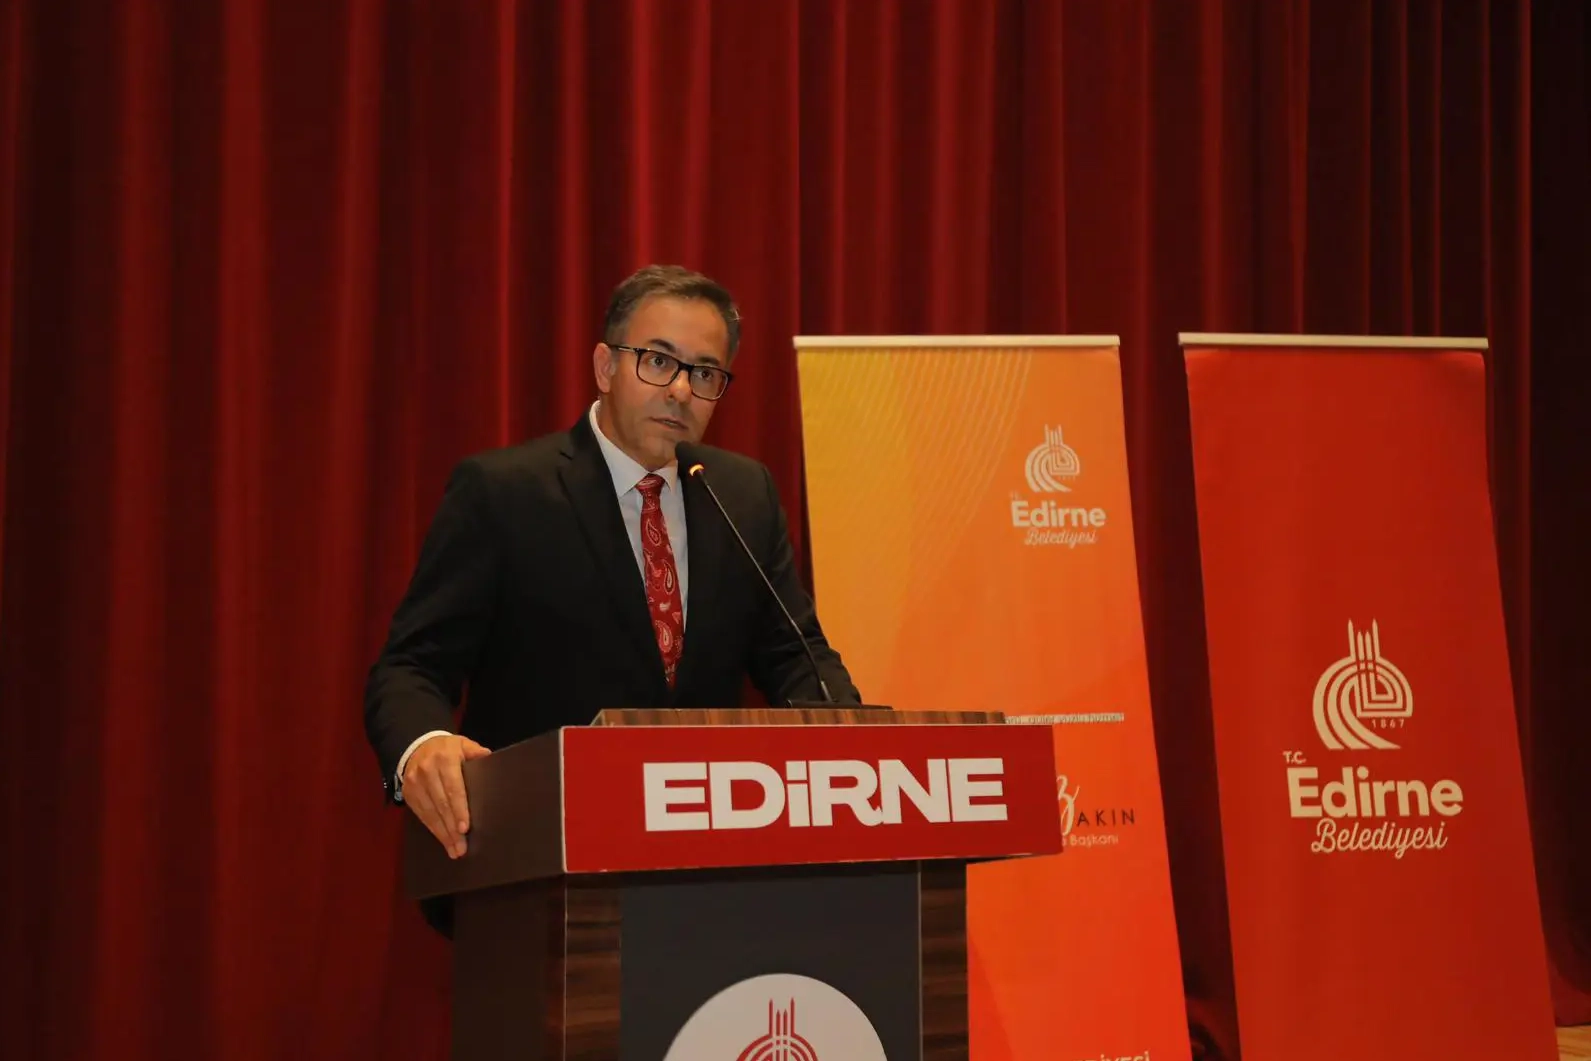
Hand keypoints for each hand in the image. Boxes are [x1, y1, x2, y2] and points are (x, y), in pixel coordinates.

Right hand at [402, 734, 490, 858]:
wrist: (417, 746)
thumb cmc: (447, 750)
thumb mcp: (463, 744)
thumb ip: (476, 752)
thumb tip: (488, 757)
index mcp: (444, 759)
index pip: (453, 788)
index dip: (459, 809)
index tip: (465, 828)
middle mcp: (427, 772)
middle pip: (441, 804)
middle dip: (451, 828)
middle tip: (462, 847)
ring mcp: (415, 784)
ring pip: (430, 813)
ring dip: (443, 834)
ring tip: (455, 850)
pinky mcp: (408, 794)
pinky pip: (422, 815)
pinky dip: (433, 830)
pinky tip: (443, 841)